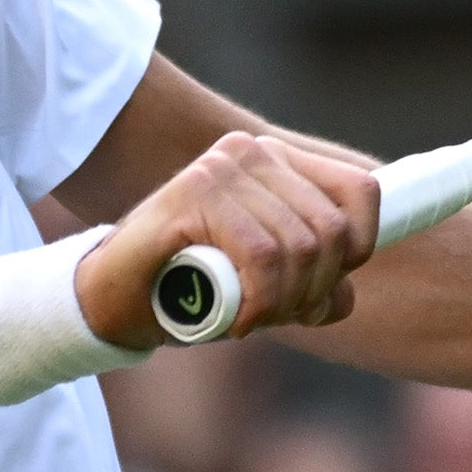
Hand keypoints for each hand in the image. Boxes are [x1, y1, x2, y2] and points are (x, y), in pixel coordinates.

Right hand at [82, 131, 375, 349]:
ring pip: (300, 247)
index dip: (357, 252)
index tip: (317, 290)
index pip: (361, 193)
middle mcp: (254, 151)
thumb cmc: (187, 291)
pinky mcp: (197, 191)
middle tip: (273, 317)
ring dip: (281, 304)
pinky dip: (259, 302)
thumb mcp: (266, 289)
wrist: (109, 301)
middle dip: (312, 292)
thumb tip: (344, 295)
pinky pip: (263, 256)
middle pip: (332, 231)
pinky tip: (233, 320)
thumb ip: (311, 284)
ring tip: (247, 319)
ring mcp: (223, 166)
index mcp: (277, 162)